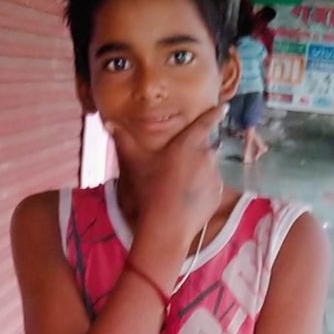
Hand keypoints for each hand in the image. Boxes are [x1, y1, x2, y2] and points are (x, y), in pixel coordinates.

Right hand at [107, 105, 226, 247]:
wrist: (167, 225)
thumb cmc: (150, 189)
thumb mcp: (134, 163)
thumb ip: (123, 140)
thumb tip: (110, 123)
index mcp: (189, 143)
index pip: (206, 122)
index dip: (215, 113)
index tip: (223, 108)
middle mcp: (207, 155)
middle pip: (204, 149)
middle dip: (194, 155)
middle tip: (177, 168)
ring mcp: (215, 176)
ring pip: (208, 169)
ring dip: (199, 173)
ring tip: (180, 188)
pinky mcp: (218, 195)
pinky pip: (211, 188)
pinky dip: (203, 191)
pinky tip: (187, 200)